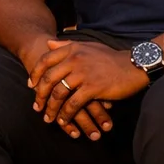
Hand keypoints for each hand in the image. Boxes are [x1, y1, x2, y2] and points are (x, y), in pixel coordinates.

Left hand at [29, 40, 147, 135]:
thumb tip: (48, 43)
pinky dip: (66, 114)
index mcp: (71, 49)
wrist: (133, 65)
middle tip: (37, 106)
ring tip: (49, 117)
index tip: (31, 85)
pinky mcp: (92, 88)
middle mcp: (74, 59)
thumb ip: (66, 45)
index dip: (35, 74)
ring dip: (51, 108)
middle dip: (40, 95)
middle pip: (49, 79)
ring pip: (59, 93)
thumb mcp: (87, 46)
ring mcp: (83, 74)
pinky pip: (73, 104)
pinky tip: (64, 121)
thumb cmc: (110, 57)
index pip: (45, 60)